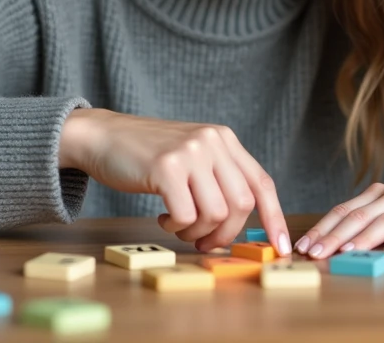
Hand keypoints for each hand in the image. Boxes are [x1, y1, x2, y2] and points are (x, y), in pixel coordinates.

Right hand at [60, 108, 290, 254]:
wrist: (103, 136)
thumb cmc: (147, 155)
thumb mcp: (193, 157)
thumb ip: (218, 180)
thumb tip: (240, 226)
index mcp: (224, 139)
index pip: (262, 183)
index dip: (275, 218)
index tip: (281, 247)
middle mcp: (213, 141)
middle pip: (241, 205)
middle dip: (226, 234)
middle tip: (204, 242)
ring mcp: (190, 152)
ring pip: (215, 214)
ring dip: (197, 232)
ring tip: (179, 225)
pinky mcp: (166, 167)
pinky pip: (186, 216)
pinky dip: (177, 227)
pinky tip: (164, 217)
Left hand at [294, 174, 383, 257]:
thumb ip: (369, 222)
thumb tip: (335, 245)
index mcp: (378, 195)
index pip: (343, 211)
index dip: (323, 228)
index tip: (304, 246)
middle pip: (358, 217)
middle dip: (334, 237)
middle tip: (316, 253)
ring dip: (363, 238)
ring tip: (347, 252)